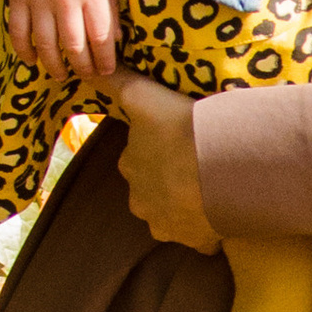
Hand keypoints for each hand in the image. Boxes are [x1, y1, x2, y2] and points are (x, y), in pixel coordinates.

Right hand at [6, 0, 115, 78]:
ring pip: (46, 45)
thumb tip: (117, 39)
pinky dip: (24, 51)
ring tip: (62, 74)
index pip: (101, 39)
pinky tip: (32, 60)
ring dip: (55, 66)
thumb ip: (110, 5)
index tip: (107, 71)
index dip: (105, 61)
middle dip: (83, 68)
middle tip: (86, 76)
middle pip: (74, 47)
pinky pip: (18, 32)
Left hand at [99, 70, 218, 253]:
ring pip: (175, 217)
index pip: (137, 160)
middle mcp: (142, 202)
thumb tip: (85, 70)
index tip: (178, 140)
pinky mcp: (196, 242)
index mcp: (131, 167)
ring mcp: (168, 226)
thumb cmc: (182, 127)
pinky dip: (211, 230)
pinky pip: (202, 239)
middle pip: (153, 192)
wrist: (222, 163)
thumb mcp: (141, 96)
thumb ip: (113, 83)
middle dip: (170, 183)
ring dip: (189, 207)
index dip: (157, 151)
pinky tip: (226, 212)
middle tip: (198, 163)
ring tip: (214, 188)